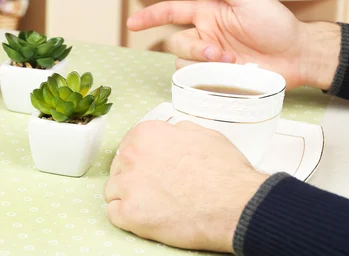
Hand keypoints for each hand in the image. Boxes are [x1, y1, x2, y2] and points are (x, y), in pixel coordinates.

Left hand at [105, 120, 267, 252]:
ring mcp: (128, 185)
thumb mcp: (205, 135)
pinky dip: (127, 218)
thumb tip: (173, 133)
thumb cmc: (225, 172)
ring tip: (152, 205)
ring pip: (113, 190)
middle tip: (154, 188)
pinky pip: (113, 214)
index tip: (150, 168)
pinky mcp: (129, 213)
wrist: (235, 205)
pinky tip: (147, 218)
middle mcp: (131, 155)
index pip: (129, 145)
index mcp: (147, 134)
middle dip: (133, 177)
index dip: (141, 159)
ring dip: (128, 197)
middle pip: (119, 167)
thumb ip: (180, 131)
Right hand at [127, 0, 340, 89]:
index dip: (149, 17)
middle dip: (193, 50)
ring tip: (230, 66)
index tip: (132, 23)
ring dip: (203, 66)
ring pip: (182, 64)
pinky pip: (196, 81)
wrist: (297, 54)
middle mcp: (204, 36)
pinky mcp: (217, 79)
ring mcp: (210, 60)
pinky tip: (229, 76)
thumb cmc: (275, 22)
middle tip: (219, 54)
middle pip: (176, 44)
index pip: (170, 13)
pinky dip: (207, 80)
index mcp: (207, 14)